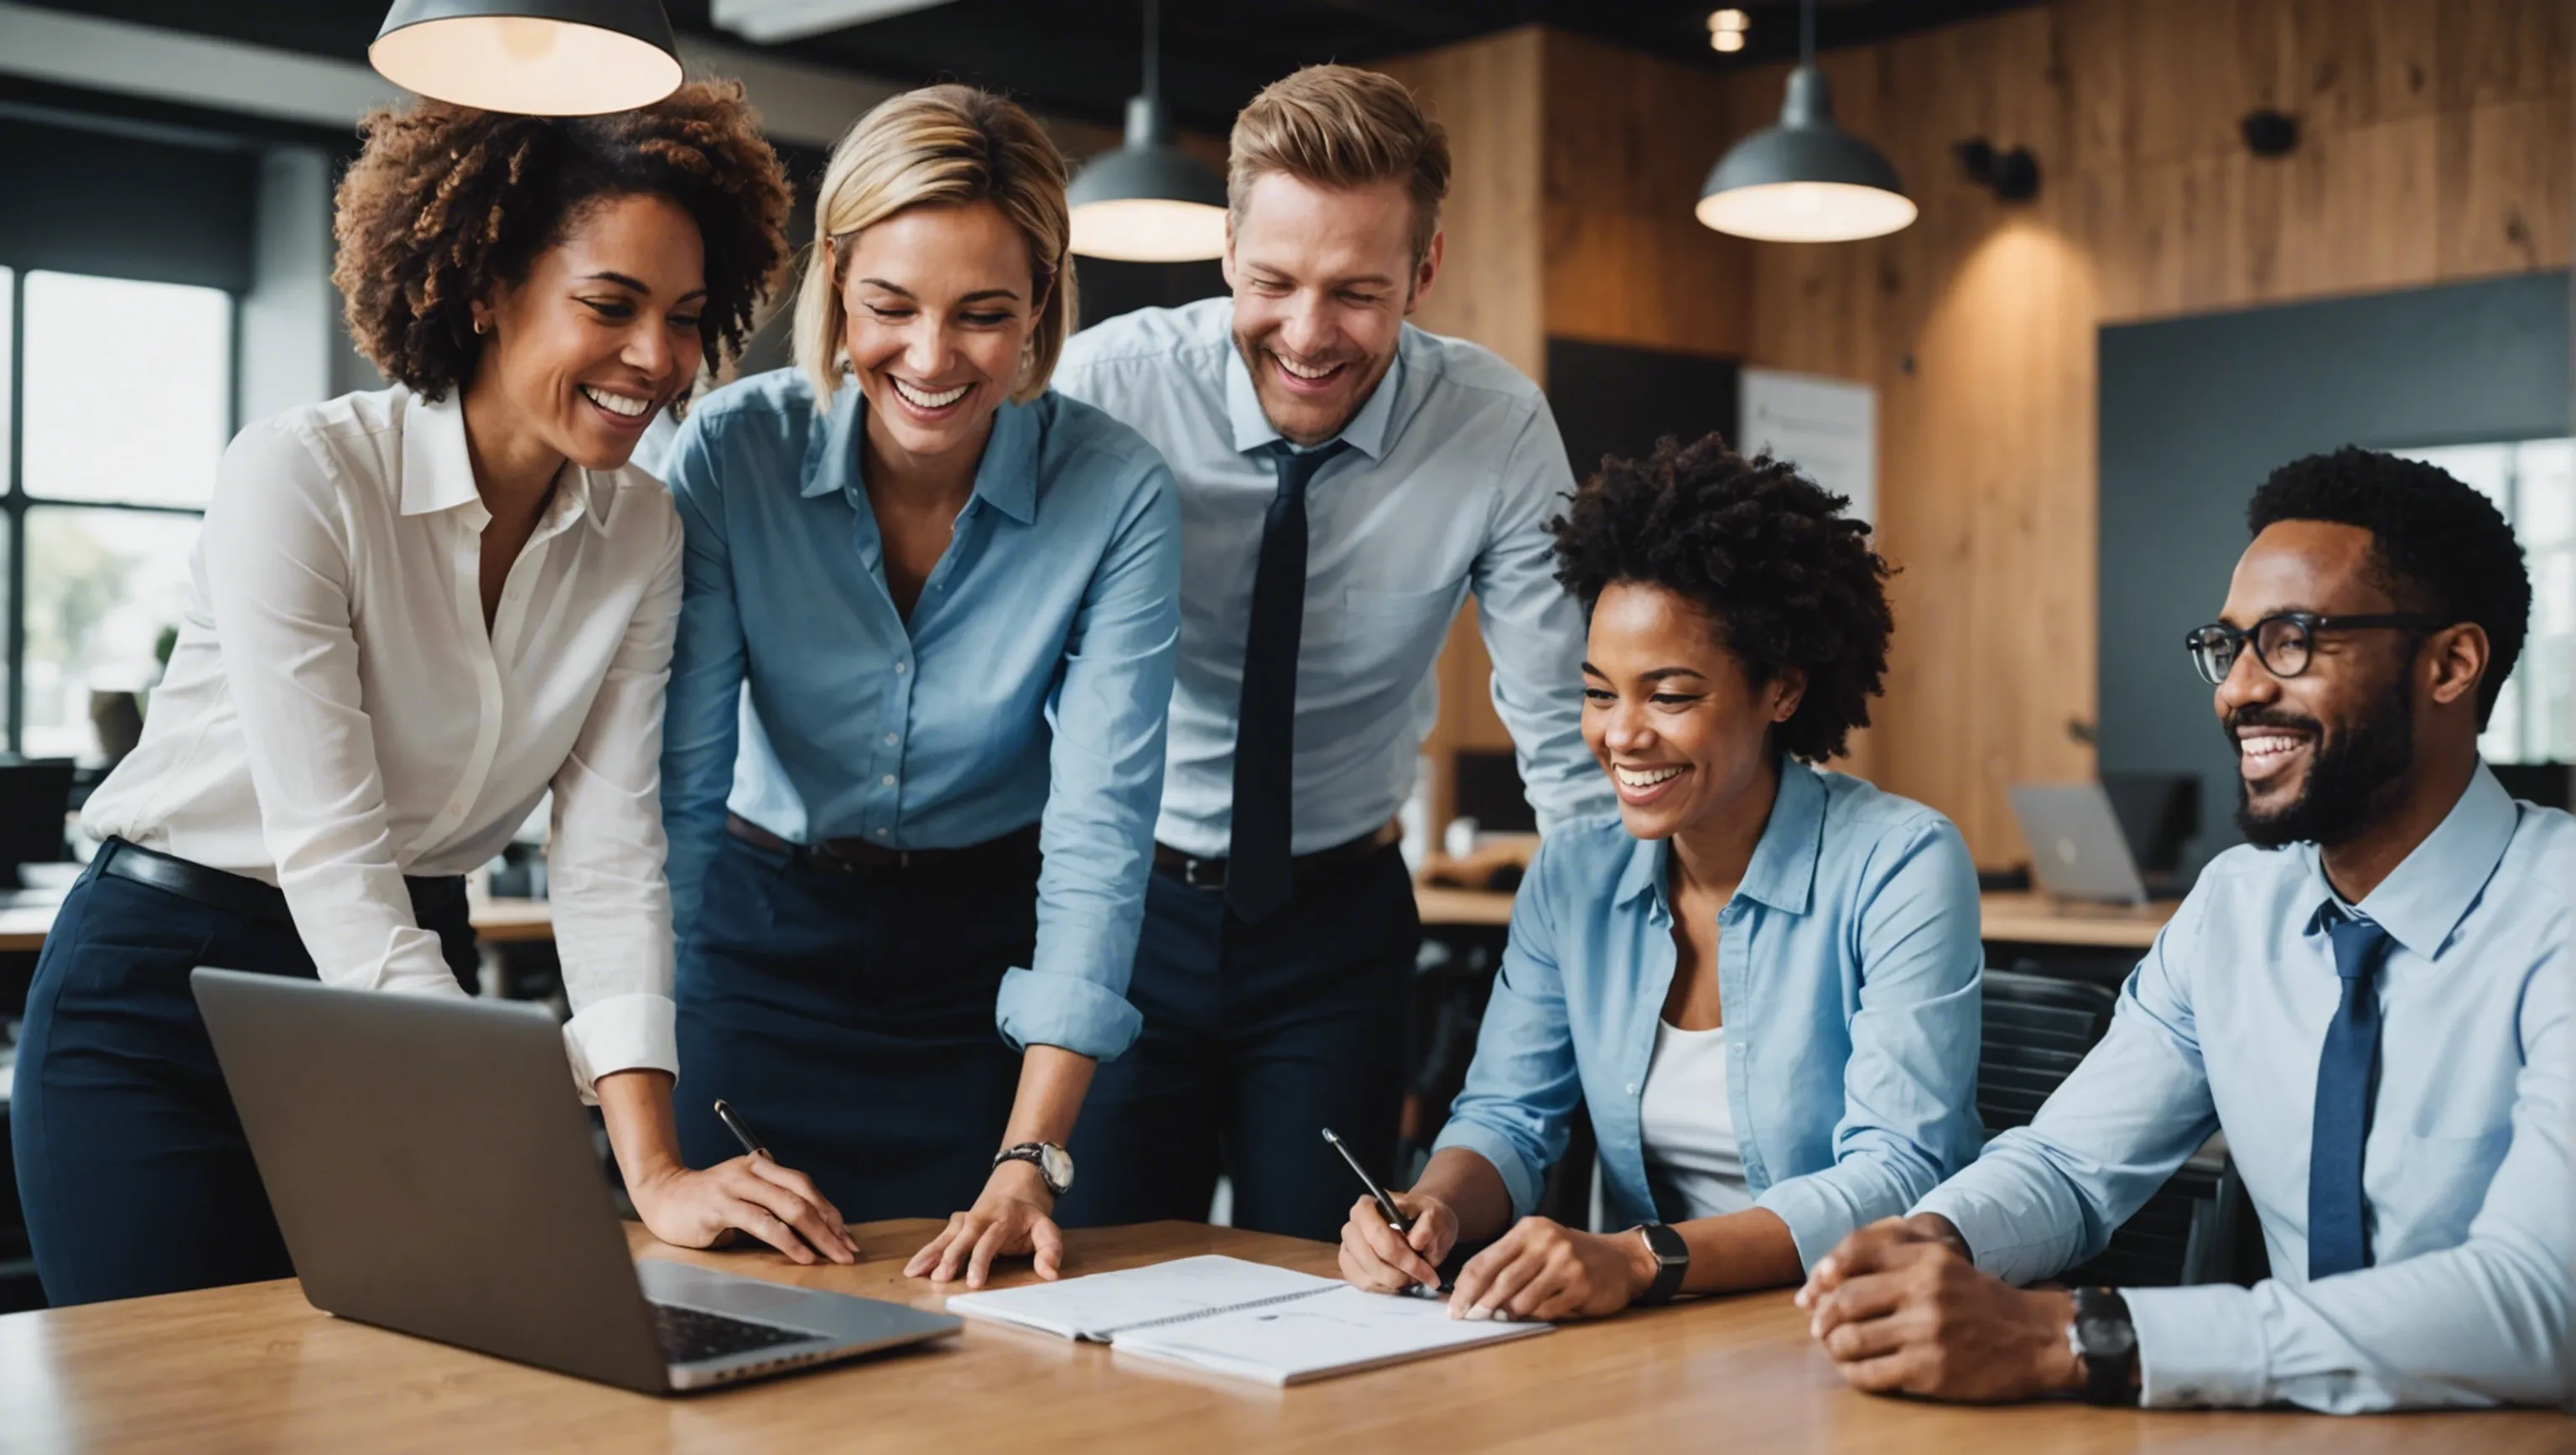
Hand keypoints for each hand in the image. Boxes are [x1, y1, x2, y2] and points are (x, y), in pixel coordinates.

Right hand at [628, 1155, 856, 1265]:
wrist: (661, 1196)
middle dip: (830, 1226)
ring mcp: (736, 1186)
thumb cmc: (705, 1202)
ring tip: (833, 1255)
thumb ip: (771, 1205)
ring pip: (789, 1207)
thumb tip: (813, 1231)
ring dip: (817, 1235)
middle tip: (847, 1250)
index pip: (805, 1185)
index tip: (846, 1236)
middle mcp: (752, 1171)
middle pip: (803, 1196)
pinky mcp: (720, 1206)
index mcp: (762, 1166)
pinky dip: (788, 1240)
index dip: (829, 1211)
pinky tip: (802, 1255)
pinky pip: (763, 1223)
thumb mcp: (744, 1196)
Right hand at [905, 1159, 1063, 1288]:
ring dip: (931, 1254)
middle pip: (963, 1236)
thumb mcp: (1047, 1229)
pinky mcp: (956, 1225)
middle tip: (940, 1279)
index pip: (990, 1240)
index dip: (981, 1261)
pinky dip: (926, 1253)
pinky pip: (939, 1239)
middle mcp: (980, 1216)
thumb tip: (1050, 1273)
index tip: (974, 1283)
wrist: (1016, 1190)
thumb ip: (1050, 1250)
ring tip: (914, 1273)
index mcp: (1003, 1217)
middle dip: (951, 1257)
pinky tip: (912, 1268)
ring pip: (946, 1236)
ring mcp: (965, 1219)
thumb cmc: (1030, 1218)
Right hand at [1338, 1191, 1458, 1293]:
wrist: (1420, 1224)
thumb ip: (1429, 1224)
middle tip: (1423, 1278)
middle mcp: (1351, 1227)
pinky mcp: (1349, 1267)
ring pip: (1367, 1276)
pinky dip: (1386, 1289)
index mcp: (1366, 1206)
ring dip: (1394, 1283)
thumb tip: (1415, 1241)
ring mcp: (1347, 1248)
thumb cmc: (1424, 1218)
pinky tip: (1400, 1281)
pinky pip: (1365, 1285)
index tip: (1428, 1271)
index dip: (1403, 1257)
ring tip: (1413, 1278)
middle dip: (1400, 1274)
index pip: (1377, 1234)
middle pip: (1370, 1259)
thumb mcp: (1435, 1215)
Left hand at [1448, 1216, 1652, 1322]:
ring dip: (1508, 1313)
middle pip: (1500, 1281)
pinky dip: (1535, 1316)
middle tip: (1469, 1319)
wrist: (1622, 1259)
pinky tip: (1535, 1313)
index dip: (1465, 1286)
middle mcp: (1546, 1242)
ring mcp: (1565, 1264)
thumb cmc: (1571, 1255)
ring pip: (1521, 1299)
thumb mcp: (1539, 1246)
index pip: (1485, 1260)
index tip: (1453, 1306)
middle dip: (1479, 1304)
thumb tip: (1470, 1293)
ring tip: (1503, 1317)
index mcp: (1529, 1230)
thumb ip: (1508, 1263)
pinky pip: (1546, 1310)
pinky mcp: (1580, 1287)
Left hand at [1799, 1215, 2081, 1402]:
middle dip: (1821, 1317)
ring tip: (1837, 1349)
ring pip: (1850, 1340)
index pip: (1852, 1254)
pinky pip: (1870, 1375)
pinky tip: (1857, 1370)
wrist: (2037, 1338)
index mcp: (1926, 1259)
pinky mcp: (1930, 1371)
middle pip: (1843, 1301)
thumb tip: (1826, 1275)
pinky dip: (1853, 1374)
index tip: (1811, 1293)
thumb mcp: (1944, 1263)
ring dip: (1834, 1348)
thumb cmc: (1981, 1300)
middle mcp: (1924, 1291)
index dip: (1821, 1275)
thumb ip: (1894, 1259)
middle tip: (1818, 1328)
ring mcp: (1927, 1332)